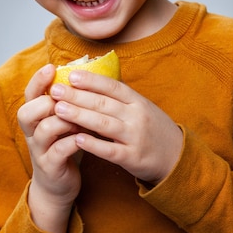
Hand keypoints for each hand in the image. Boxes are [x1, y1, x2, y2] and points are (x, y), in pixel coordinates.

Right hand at [17, 64, 81, 232]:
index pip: (29, 95)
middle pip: (27, 112)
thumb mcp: (63, 122)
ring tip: (80, 119)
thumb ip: (67, 103)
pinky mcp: (50, 167)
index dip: (37, 81)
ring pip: (44, 130)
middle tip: (64, 97)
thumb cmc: (64, 146)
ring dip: (63, 121)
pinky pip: (58, 151)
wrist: (59, 185)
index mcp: (35, 118)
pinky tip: (84, 137)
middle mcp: (32, 133)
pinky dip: (72, 142)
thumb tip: (85, 74)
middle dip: (46, 101)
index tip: (51, 67)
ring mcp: (39, 151)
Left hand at [50, 70, 182, 185]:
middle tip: (55, 90)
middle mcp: (137, 116)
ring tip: (59, 109)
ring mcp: (135, 137)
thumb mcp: (141, 107)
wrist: (177, 157)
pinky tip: (76, 139)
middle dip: (77, 95)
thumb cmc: (152, 128)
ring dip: (79, 115)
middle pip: (103, 103)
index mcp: (137, 101)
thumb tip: (91, 81)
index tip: (71, 75)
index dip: (91, 80)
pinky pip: (110, 150)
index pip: (112, 86)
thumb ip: (119, 97)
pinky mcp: (132, 157)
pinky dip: (93, 144)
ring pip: (103, 124)